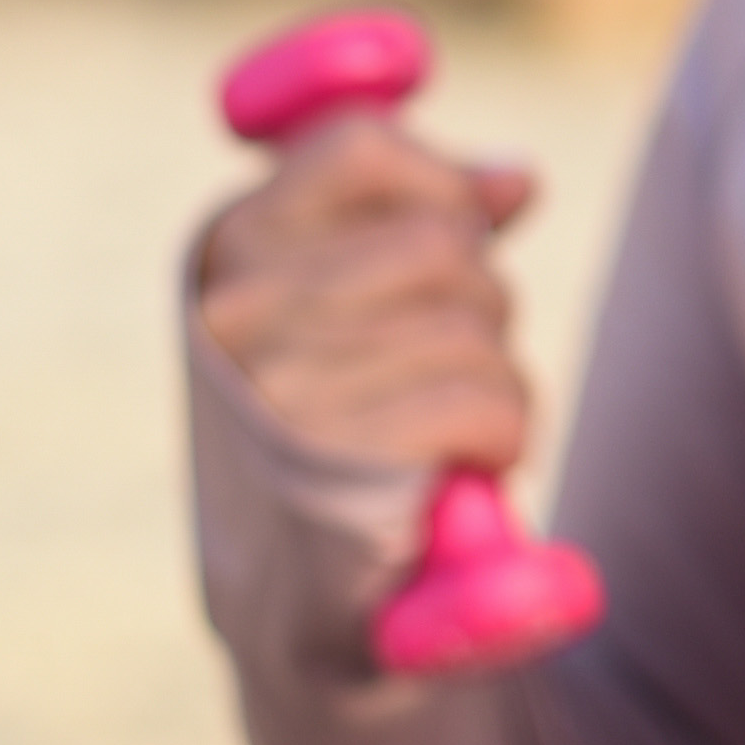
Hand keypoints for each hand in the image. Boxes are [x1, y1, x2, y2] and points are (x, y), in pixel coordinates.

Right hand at [191, 120, 545, 475]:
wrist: (287, 597)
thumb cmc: (328, 430)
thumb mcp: (343, 310)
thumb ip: (419, 224)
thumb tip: (516, 177)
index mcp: (227, 248)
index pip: (360, 148)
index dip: (441, 183)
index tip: (462, 235)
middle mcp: (237, 310)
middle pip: (441, 241)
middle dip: (485, 299)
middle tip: (463, 361)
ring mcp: (277, 388)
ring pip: (471, 322)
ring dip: (503, 375)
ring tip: (471, 422)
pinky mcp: (336, 467)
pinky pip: (480, 399)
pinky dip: (508, 429)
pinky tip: (482, 459)